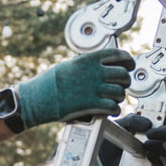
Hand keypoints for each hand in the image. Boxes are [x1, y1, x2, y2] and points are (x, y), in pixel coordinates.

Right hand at [17, 48, 134, 128]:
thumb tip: (101, 66)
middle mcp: (94, 72)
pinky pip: (114, 107)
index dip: (128, 61)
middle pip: (123, 74)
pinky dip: (115, 110)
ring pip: (120, 92)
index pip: (119, 54)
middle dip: (124, 81)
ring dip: (119, 97)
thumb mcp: (70, 66)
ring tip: (112, 100)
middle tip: (120, 86)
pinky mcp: (92, 105)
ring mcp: (94, 89)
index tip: (129, 66)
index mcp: (88, 59)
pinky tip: (110, 110)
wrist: (37, 99)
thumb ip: (87, 65)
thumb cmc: (50, 83)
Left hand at [90, 112, 165, 165]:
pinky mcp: (153, 165)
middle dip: (165, 133)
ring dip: (160, 146)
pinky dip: (159, 160)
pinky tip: (149, 156)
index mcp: (155, 123)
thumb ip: (134, 120)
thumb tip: (148, 125)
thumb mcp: (122, 123)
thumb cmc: (117, 134)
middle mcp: (159, 137)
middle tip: (151, 133)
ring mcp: (157, 152)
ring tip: (146, 145)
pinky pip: (164, 164)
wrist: (106, 154)